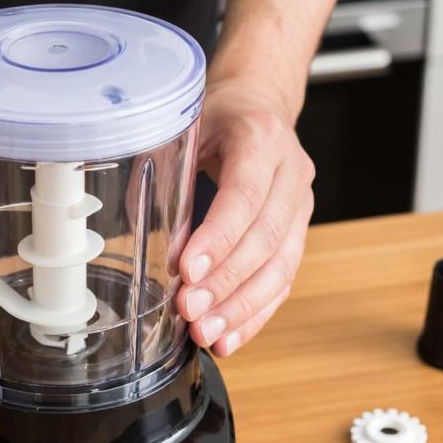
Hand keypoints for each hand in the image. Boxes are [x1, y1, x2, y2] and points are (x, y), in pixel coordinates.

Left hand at [176, 79, 313, 356]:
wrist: (260, 104)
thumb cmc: (216, 118)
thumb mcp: (182, 129)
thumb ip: (161, 177)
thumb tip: (142, 240)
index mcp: (259, 139)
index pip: (244, 196)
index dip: (218, 238)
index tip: (189, 271)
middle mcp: (290, 173)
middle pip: (265, 238)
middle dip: (226, 283)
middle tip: (190, 311)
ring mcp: (300, 206)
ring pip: (281, 267)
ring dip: (241, 308)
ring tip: (206, 334)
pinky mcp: (298, 233)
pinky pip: (283, 282)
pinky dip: (255, 315)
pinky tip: (229, 338)